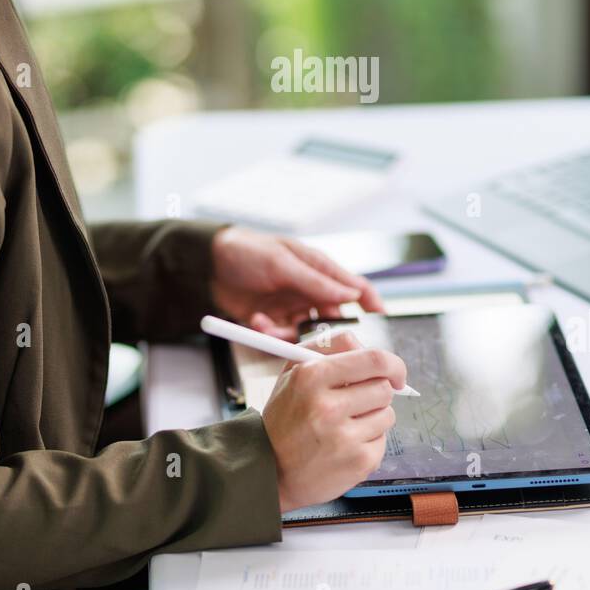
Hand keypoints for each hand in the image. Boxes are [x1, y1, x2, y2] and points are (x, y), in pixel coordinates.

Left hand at [209, 225, 385, 338]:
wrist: (207, 264)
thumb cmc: (247, 250)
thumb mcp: (283, 263)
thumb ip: (316, 280)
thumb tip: (352, 293)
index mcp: (317, 268)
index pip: (353, 286)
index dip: (370, 301)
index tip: (381, 316)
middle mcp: (308, 289)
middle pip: (332, 317)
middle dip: (325, 332)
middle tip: (316, 340)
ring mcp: (291, 306)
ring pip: (306, 332)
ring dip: (288, 333)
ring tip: (267, 324)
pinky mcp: (273, 320)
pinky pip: (282, 336)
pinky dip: (270, 333)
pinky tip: (256, 321)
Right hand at [261, 328, 407, 511]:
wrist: (270, 470)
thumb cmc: (285, 417)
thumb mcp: (294, 371)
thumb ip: (331, 347)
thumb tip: (368, 349)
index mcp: (311, 376)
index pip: (374, 359)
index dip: (393, 364)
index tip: (396, 373)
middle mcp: (327, 407)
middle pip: (384, 388)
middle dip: (377, 392)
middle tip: (359, 401)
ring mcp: (344, 438)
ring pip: (387, 414)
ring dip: (373, 417)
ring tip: (346, 425)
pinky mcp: (358, 463)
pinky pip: (383, 441)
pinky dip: (369, 441)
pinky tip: (345, 445)